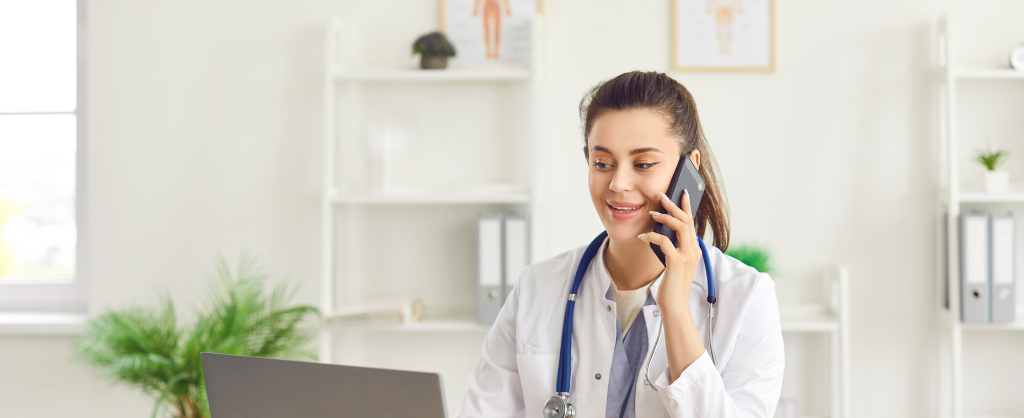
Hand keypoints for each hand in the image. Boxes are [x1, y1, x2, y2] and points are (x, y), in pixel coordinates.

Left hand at [639, 190, 701, 312]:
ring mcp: (687, 256)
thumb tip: (662, 233)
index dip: (687, 207)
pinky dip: (652, 236)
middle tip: (663, 196)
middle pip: (687, 221)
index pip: (692, 223)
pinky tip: (643, 236)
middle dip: (674, 206)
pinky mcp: (677, 262)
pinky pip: (664, 242)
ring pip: (680, 227)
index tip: (681, 193)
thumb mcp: (674, 264)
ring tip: (653, 213)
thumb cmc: (672, 286)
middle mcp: (693, 251)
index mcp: (694, 250)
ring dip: (665, 217)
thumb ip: (673, 249)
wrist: (675, 305)